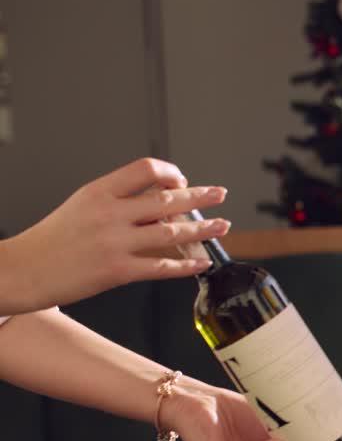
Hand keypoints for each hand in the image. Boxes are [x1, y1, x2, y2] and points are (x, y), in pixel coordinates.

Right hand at [0, 158, 229, 314]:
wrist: (21, 271)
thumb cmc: (51, 240)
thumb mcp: (81, 205)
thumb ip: (117, 199)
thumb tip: (158, 197)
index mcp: (98, 192)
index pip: (145, 169)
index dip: (171, 172)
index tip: (182, 180)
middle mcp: (109, 214)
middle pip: (166, 199)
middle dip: (199, 196)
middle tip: (220, 194)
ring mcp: (114, 243)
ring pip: (171, 231)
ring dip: (202, 229)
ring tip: (222, 226)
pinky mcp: (117, 271)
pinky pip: (162, 266)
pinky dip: (187, 264)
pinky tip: (202, 261)